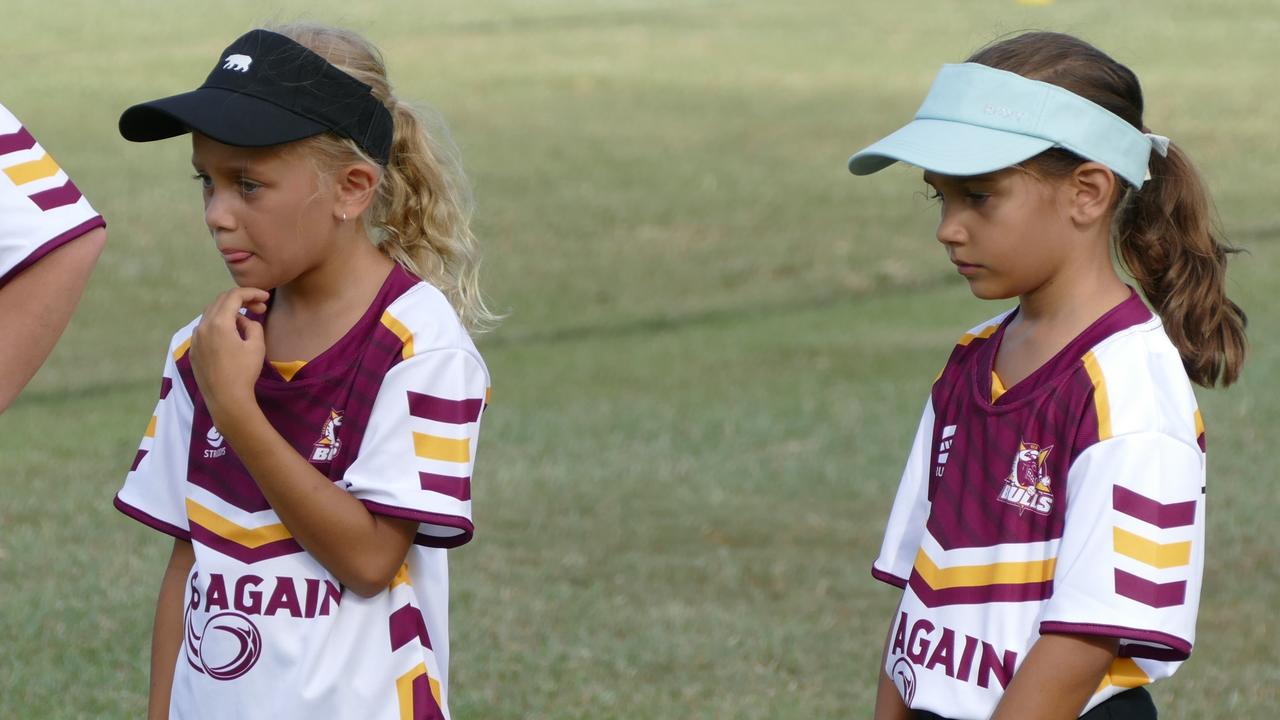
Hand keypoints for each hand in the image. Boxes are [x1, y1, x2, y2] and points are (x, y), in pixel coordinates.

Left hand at [190, 287, 268, 428]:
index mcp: (219, 322)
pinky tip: (230, 336)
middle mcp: (203, 326)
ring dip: (229, 312)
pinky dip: (218, 325)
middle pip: (221, 301)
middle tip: (259, 307)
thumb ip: (252, 325)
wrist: (226, 399)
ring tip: (245, 321)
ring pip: (211, 314)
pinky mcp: (193, 350)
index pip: (234, 296)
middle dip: (241, 300)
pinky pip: (205, 329)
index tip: (266, 297)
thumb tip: (243, 322)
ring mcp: (195, 338)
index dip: (252, 293)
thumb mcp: (256, 345)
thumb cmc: (244, 372)